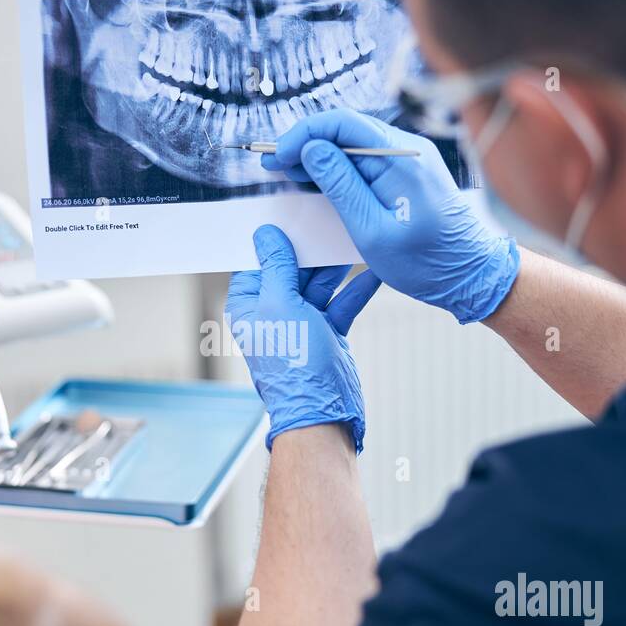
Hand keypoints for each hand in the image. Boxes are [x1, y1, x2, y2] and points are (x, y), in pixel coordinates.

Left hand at [227, 224, 380, 452]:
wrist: (324, 413)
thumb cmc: (294, 366)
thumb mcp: (281, 306)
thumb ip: (276, 267)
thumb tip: (266, 235)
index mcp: (250, 305)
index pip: (259, 260)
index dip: (275, 238)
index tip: (292, 212)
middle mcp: (273, 311)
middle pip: (293, 267)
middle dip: (312, 248)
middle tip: (332, 220)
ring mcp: (302, 321)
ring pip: (320, 281)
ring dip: (337, 264)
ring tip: (355, 238)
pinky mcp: (329, 331)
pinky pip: (343, 300)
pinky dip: (358, 287)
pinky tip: (375, 269)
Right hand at [263, 108, 519, 323]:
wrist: (472, 276)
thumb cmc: (426, 262)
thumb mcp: (372, 230)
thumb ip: (340, 186)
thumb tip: (311, 149)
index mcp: (400, 157)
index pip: (341, 123)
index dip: (302, 135)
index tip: (277, 157)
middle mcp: (407, 149)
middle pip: (345, 130)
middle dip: (305, 145)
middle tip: (271, 167)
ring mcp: (409, 161)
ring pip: (353, 146)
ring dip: (318, 158)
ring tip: (286, 175)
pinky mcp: (407, 176)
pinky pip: (366, 162)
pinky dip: (338, 170)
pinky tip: (316, 184)